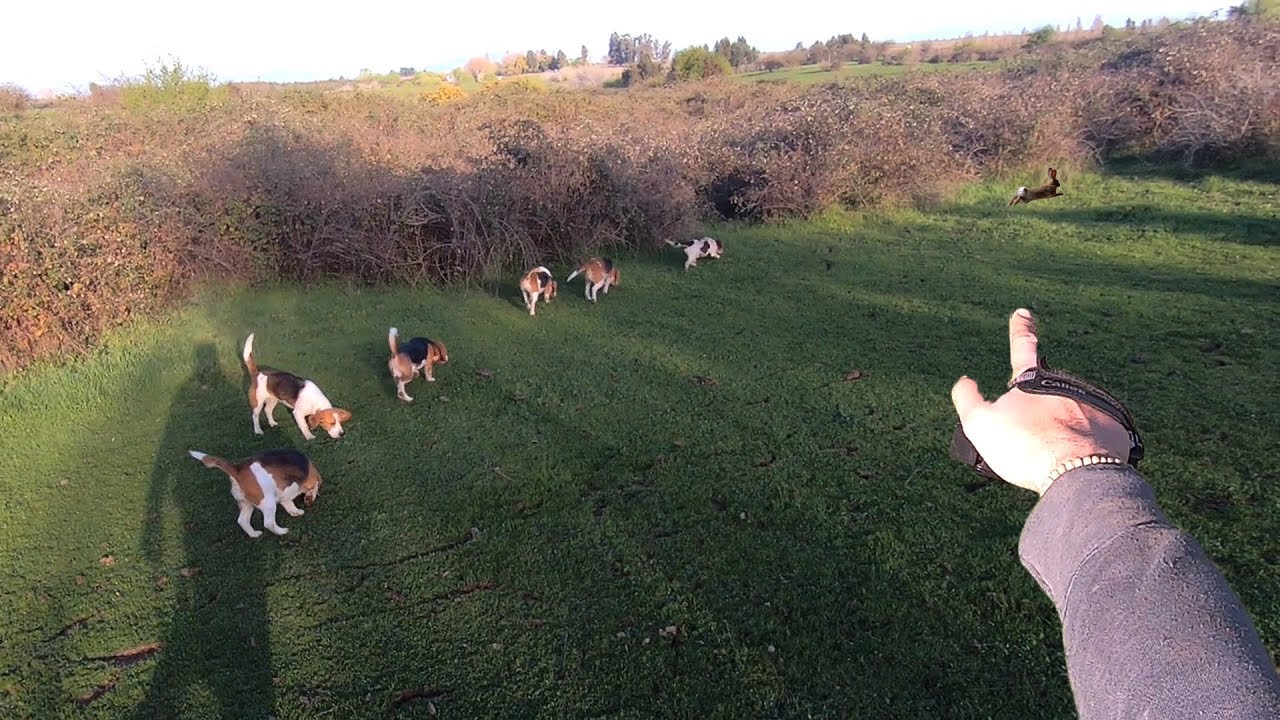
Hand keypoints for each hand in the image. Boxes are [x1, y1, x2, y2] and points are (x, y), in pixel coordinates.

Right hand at [950, 308, 1131, 494]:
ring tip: (1050, 461)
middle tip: (1029, 444)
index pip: (1022, 348)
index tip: (1023, 313)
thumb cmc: (1025, 448)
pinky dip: (1083, 445)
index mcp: (1032, 383)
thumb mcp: (979, 424)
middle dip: (1038, 416)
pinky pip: (1095, 434)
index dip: (1020, 330)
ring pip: (1071, 417)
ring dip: (1061, 432)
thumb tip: (964, 381)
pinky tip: (1074, 463)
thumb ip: (967, 399)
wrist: (1076, 473)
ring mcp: (1093, 406)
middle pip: (1046, 398)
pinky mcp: (1114, 428)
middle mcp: (1066, 387)